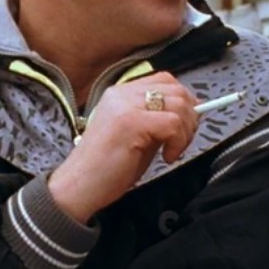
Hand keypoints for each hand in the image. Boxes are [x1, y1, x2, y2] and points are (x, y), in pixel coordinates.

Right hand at [48, 72, 196, 222]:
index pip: (164, 81)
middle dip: (189, 116)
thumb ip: (156, 122)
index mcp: (119, 95)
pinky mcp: (132, 123)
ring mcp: (125, 106)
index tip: (187, 123)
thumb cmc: (104, 169)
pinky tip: (167, 157)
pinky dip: (178, 142)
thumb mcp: (134, 137)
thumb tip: (188, 116)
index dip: (183, 100)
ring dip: (185, 130)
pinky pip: (173, 123)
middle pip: (175, 89)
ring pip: (178, 104)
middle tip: (182, 140)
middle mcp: (122, 95)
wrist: (78, 187)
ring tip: (173, 150)